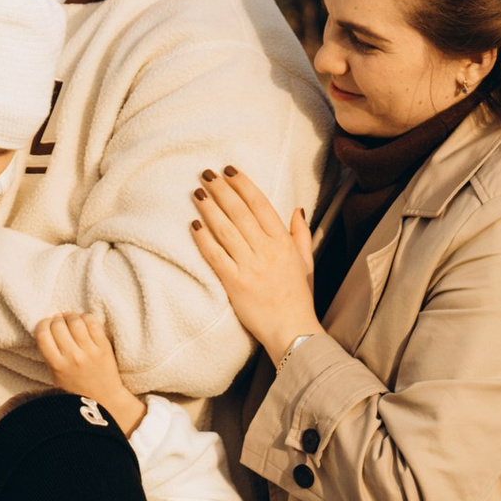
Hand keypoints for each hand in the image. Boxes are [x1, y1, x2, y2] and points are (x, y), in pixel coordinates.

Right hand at [34, 306, 144, 433]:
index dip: (43, 324)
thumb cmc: (77, 388)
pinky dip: (86, 317)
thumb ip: (50, 354)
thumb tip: (48, 327)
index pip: (43, 335)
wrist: (105, 398)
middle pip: (58, 325)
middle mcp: (73, 357)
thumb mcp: (55, 375)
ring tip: (70, 320)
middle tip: (59, 322)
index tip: (46, 325)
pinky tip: (84, 322)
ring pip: (75, 321)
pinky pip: (93, 323)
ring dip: (70, 316)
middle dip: (56, 320)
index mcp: (57, 366)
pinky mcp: (104, 347)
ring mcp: (90, 352)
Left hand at [192, 166, 317, 357]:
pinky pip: (215, 256)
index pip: (261, 205)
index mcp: (283, 242)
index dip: (243, 185)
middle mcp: (267, 250)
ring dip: (209, 208)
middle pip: (239, 212)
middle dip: (221, 190)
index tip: (229, 170)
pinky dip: (204, 239)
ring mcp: (250, 266)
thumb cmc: (299, 297)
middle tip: (206, 174)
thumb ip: (301, 233)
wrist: (292, 330)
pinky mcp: (235, 284)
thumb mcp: (306, 262)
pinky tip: (194, 225)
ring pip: (226, 230)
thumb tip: (297, 209)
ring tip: (197, 193)